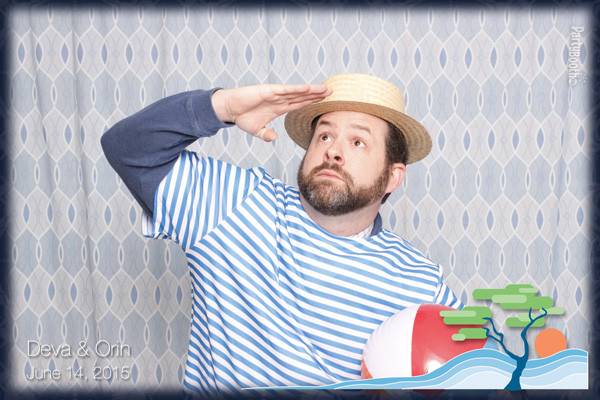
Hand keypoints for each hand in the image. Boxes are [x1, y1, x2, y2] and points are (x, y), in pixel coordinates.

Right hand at [211, 84, 331, 141]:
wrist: (230, 109)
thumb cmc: (242, 117)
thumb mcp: (257, 130)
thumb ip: (266, 134)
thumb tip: (274, 138)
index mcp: (278, 107)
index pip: (299, 104)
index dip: (311, 102)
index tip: (324, 101)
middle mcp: (279, 99)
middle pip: (302, 97)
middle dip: (317, 95)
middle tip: (332, 93)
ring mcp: (275, 94)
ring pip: (297, 92)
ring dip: (312, 90)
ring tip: (325, 89)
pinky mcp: (269, 91)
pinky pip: (286, 90)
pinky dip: (298, 89)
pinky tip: (308, 88)